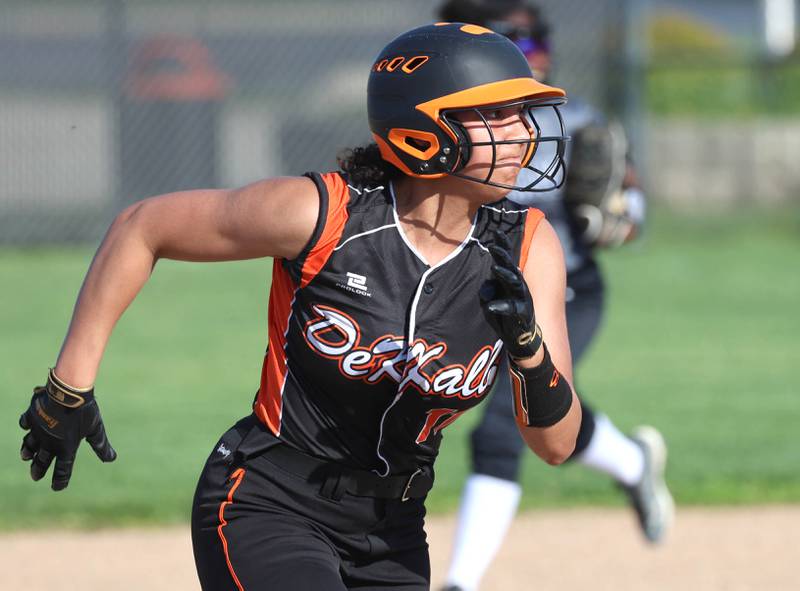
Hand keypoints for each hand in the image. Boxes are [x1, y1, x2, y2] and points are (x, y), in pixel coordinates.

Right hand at [19, 369, 116, 490]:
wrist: (69, 392)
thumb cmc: (86, 410)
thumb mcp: (96, 429)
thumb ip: (101, 445)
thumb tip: (112, 459)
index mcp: (66, 447)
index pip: (63, 469)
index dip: (60, 480)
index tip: (57, 487)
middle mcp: (49, 442)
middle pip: (42, 461)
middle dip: (38, 469)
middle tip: (36, 476)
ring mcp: (39, 430)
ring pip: (30, 445)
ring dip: (28, 451)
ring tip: (26, 457)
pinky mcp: (32, 417)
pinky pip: (26, 424)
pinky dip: (26, 426)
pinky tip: (26, 427)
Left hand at [479, 231, 541, 359]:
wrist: (521, 338)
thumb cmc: (506, 315)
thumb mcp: (495, 298)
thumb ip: (490, 289)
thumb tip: (484, 286)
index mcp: (510, 280)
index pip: (505, 260)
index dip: (502, 246)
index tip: (496, 231)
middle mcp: (517, 286)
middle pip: (510, 267)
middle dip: (503, 255)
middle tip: (494, 245)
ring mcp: (521, 299)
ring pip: (514, 284)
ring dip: (505, 275)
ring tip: (495, 268)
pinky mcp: (522, 314)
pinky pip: (511, 309)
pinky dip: (501, 307)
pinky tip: (491, 306)